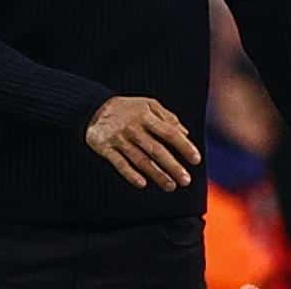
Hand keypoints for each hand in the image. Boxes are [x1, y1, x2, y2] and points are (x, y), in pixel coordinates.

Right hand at [84, 97, 200, 190]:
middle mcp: (134, 128)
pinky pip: (120, 164)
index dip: (184, 146)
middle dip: (173, 166)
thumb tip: (186, 134)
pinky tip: (142, 184)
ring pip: (141, 160)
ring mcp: (119, 139)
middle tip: (186, 180)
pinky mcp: (106, 149)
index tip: (196, 159)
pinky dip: (131, 175)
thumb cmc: (128, 108)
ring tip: (171, 185)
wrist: (94, 107)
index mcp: (146, 116)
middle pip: (156, 150)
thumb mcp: (148, 104)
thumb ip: (168, 118)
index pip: (169, 132)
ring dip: (157, 174)